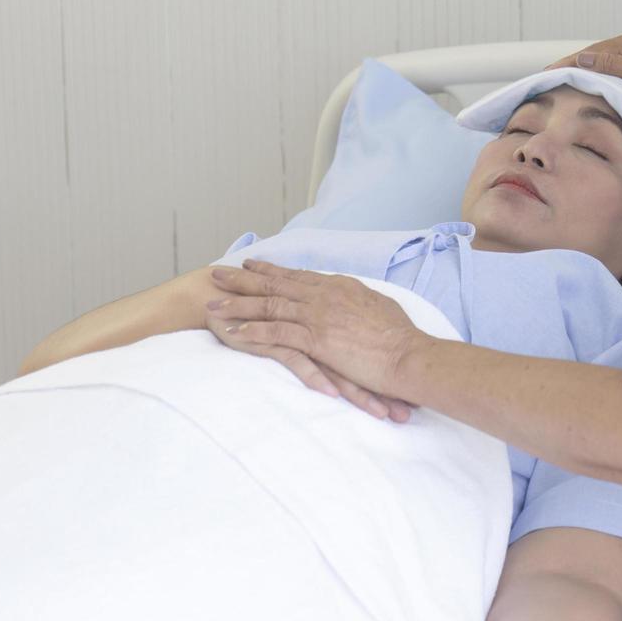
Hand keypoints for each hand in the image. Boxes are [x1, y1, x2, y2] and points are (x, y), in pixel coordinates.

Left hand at [205, 261, 426, 421]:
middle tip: (218, 274)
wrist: (409, 355)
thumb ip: (360, 302)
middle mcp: (325, 295)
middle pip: (276, 283)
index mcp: (340, 287)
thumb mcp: (379, 309)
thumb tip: (354, 301)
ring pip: (270, 304)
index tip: (252, 265)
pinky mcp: (316, 338)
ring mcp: (319, 315)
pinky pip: (277, 331)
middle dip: (243, 278)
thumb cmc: (401, 338)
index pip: (298, 276)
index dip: (272, 271)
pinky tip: (234, 331)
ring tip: (212, 304)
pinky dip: (254, 330)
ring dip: (238, 303)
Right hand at [547, 30, 621, 133]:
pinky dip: (603, 81)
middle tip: (550, 78)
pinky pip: (619, 75)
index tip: (550, 72)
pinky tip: (594, 89)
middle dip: (576, 67)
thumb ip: (611, 66)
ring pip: (608, 67)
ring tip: (566, 84)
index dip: (571, 62)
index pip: (595, 50)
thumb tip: (582, 59)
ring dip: (588, 75)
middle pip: (600, 56)